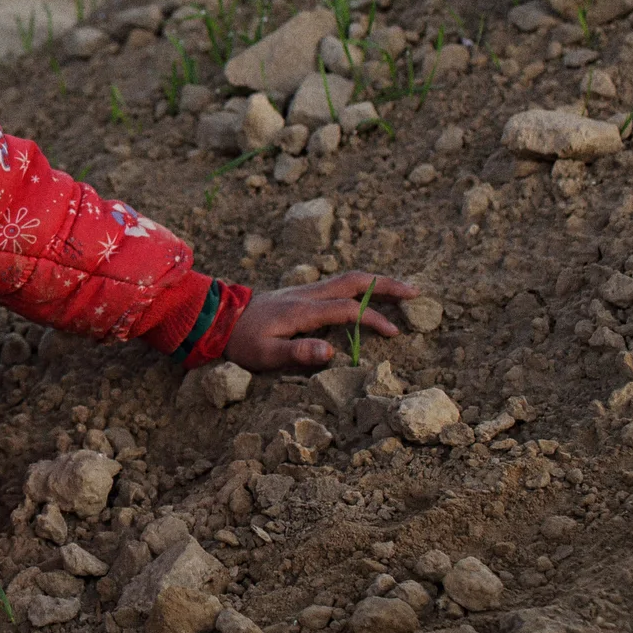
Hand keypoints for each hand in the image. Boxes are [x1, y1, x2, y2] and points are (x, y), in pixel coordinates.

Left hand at [226, 272, 414, 370]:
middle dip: (386, 284)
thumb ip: (298, 353)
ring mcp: (304, 290)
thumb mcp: (266, 354)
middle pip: (354, 281)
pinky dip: (360, 284)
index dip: (374, 320)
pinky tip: (368, 292)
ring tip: (401, 289)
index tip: (395, 333)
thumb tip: (330, 353)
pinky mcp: (301, 292)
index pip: (348, 310)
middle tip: (415, 292)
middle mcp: (307, 294)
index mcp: (303, 310)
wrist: (217, 319)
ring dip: (375, 281)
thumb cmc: (242, 341)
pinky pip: (337, 282)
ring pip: (347, 278)